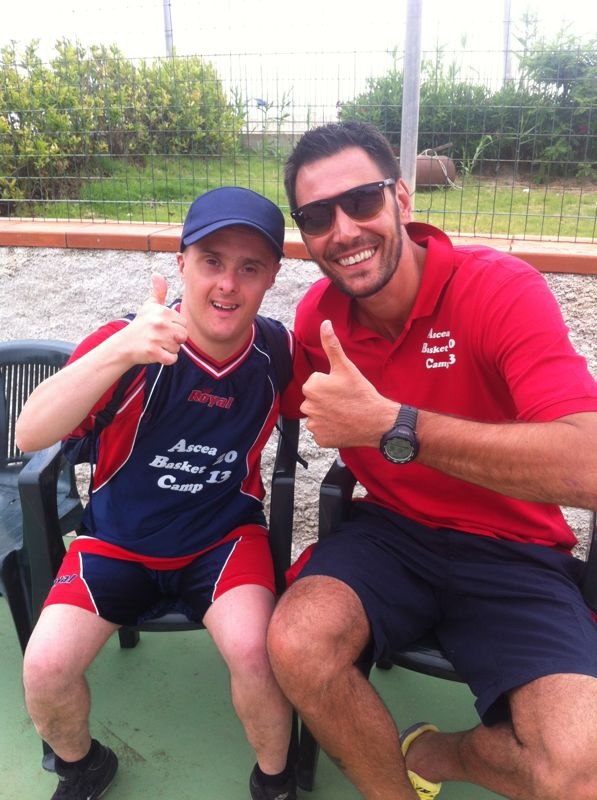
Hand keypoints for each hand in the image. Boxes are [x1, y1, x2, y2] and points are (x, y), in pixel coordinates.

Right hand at [125, 273, 187, 364]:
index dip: (175, 328)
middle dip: (174, 340)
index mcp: (163, 312)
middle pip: (183, 336)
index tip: (163, 328)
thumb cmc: (141, 325)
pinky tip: (157, 354)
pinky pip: (172, 359)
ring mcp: (156, 338)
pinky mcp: (153, 352)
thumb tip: (157, 274)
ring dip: (169, 349)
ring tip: (157, 344)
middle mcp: (160, 323)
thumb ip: (158, 292)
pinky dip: (167, 359)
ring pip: (178, 348)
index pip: (183, 324)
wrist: (124, 344)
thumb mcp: (149, 306)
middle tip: (160, 338)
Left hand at [300, 320, 396, 447]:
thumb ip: (331, 345)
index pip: (315, 383)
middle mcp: (308, 407)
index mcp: (311, 387)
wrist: (377, 421)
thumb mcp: (346, 366)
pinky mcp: (320, 439)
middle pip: (314, 400)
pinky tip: (342, 425)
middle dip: (326, 400)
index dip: (330, 385)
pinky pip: (321, 432)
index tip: (342, 389)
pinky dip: (330, 430)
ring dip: (327, 415)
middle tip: (344, 401)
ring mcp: (314, 425)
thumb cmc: (361, 393)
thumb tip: (324, 323)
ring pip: (317, 416)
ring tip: (344, 412)